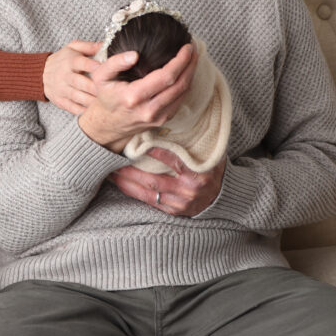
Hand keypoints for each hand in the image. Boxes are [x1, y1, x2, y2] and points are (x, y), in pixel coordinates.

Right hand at [43, 40, 101, 114]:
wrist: (40, 74)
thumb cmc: (62, 60)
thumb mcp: (72, 48)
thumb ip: (88, 46)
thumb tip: (103, 45)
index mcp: (70, 61)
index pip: (81, 63)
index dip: (93, 66)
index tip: (104, 69)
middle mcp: (65, 76)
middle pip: (81, 83)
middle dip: (95, 87)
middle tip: (108, 90)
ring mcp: (62, 89)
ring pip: (78, 97)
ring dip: (92, 100)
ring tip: (104, 101)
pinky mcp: (60, 101)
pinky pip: (72, 108)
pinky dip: (83, 110)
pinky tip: (93, 110)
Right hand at [78, 43, 196, 152]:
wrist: (108, 124)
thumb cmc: (106, 96)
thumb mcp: (100, 76)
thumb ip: (115, 63)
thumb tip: (134, 55)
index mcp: (133, 96)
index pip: (166, 77)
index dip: (180, 61)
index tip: (186, 47)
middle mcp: (149, 109)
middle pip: (180, 84)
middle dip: (190, 64)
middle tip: (193, 47)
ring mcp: (158, 117)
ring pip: (183, 93)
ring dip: (191, 73)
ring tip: (192, 56)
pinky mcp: (163, 120)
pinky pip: (181, 100)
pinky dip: (186, 84)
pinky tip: (186, 71)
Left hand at [109, 149, 225, 215]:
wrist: (223, 196)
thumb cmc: (212, 168)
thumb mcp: (208, 154)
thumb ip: (191, 144)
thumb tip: (167, 124)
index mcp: (198, 173)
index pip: (174, 160)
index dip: (156, 152)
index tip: (140, 143)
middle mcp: (188, 190)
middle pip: (154, 180)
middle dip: (130, 171)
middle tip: (113, 160)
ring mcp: (181, 203)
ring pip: (148, 193)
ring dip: (127, 183)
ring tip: (111, 173)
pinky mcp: (174, 211)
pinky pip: (150, 203)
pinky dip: (134, 193)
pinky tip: (122, 184)